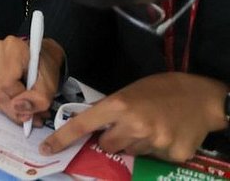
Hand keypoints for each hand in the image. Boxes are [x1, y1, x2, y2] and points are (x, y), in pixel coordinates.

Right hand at [0, 35, 64, 125]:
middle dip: (16, 109)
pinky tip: (18, 102)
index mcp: (12, 48)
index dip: (19, 103)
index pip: (7, 85)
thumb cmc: (45, 67)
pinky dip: (5, 102)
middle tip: (33, 116)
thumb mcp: (49, 85)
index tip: (33, 113)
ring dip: (11, 108)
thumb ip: (37, 99)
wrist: (41, 57)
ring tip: (28, 110)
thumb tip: (19, 108)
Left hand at [41, 73, 229, 162]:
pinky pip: (153, 158)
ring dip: (136, 143)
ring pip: (131, 152)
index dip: (63, 138)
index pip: (83, 124)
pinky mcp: (172, 155)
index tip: (46, 148)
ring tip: (152, 125)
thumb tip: (93, 128)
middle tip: (129, 124)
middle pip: (107, 144)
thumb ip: (111, 109)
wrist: (202, 98)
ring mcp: (154, 142)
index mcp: (119, 105)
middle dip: (112, 137)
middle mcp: (134, 125)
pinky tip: (167, 133)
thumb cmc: (161, 89)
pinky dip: (156, 149)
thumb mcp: (129, 92)